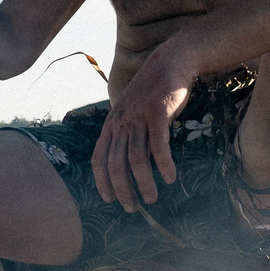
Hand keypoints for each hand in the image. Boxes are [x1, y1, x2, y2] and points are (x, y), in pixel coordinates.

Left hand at [92, 47, 194, 210]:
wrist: (170, 62)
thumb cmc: (153, 90)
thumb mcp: (131, 110)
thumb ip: (127, 130)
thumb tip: (128, 158)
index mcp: (111, 123)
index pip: (99, 157)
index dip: (101, 181)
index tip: (109, 199)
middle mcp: (121, 122)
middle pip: (116, 163)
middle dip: (122, 189)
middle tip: (131, 208)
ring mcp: (138, 118)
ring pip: (136, 159)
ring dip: (144, 183)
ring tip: (152, 198)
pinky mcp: (157, 114)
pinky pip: (158, 146)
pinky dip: (164, 165)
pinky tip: (170, 177)